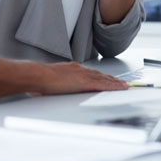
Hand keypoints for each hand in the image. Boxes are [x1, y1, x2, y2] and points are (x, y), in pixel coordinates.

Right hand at [0, 58, 127, 101]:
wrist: (36, 75)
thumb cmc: (38, 79)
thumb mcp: (48, 82)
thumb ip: (53, 84)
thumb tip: (50, 90)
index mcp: (71, 69)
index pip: (89, 74)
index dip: (100, 77)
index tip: (107, 79)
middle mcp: (79, 70)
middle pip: (99, 75)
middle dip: (111, 79)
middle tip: (121, 82)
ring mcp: (82, 75)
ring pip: (103, 79)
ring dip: (114, 83)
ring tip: (124, 86)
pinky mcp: (83, 82)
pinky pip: (102, 84)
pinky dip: (112, 86)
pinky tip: (119, 88)